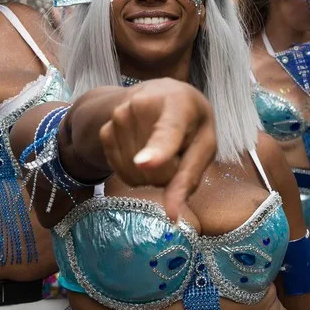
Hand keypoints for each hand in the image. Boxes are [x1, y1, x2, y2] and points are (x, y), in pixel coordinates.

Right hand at [99, 79, 216, 220]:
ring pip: (136, 175)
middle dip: (169, 174)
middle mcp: (141, 105)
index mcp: (177, 104)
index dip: (156, 151)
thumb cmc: (190, 122)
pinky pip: (122, 173)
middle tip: (177, 152)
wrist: (159, 94)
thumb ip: (189, 177)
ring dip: (152, 174)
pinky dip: (135, 172)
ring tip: (160, 148)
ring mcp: (118, 117)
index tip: (144, 163)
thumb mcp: (204, 144)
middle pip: (154, 170)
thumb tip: (172, 215)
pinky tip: (143, 151)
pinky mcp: (104, 131)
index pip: (166, 133)